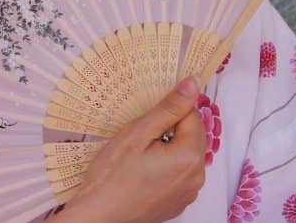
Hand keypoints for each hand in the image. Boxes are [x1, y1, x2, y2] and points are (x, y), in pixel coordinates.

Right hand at [55, 77, 206, 222]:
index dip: (169, 110)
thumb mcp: (137, 134)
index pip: (191, 116)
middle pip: (191, 136)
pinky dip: (166, 167)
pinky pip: (179, 174)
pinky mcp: (178, 203)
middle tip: (140, 136)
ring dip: (168, 148)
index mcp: (189, 156)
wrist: (99, 217)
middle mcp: (196, 177)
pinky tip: (142, 172)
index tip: (147, 116)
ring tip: (139, 155)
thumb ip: (168, 108)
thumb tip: (192, 85)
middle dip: (170, 129)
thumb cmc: (112, 177)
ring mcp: (188, 193)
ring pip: (185, 155)